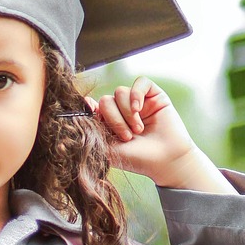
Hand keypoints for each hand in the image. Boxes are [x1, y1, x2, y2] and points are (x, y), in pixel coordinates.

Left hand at [94, 77, 229, 191]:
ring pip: (121, 92)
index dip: (91, 109)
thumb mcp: (108, 149)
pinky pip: (140, 82)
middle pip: (106, 100)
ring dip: (127, 113)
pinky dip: (136, 95)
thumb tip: (78, 116)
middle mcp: (122, 110)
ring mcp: (138, 102)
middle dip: (114, 119)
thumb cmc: (138, 159)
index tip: (92, 116)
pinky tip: (139, 110)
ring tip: (138, 130)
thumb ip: (92, 133)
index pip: (94, 106)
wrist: (166, 161)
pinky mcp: (154, 95)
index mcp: (109, 122)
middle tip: (127, 136)